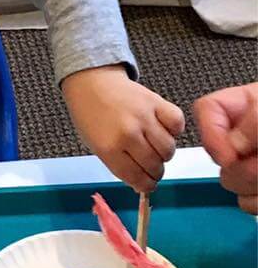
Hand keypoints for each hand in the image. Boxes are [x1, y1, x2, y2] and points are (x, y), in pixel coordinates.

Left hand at [62, 65, 184, 192]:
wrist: (91, 81)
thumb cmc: (90, 114)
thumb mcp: (95, 145)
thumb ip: (118, 165)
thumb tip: (142, 185)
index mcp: (108, 148)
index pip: (138, 178)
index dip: (146, 186)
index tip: (148, 185)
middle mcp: (128, 134)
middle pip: (155, 166)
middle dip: (155, 172)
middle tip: (151, 166)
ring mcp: (143, 117)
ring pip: (169, 149)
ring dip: (164, 153)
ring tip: (154, 146)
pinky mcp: (156, 101)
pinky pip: (177, 123)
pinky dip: (174, 130)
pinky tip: (163, 128)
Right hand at [195, 84, 257, 214]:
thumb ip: (255, 123)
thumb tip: (231, 148)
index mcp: (244, 106)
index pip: (207, 110)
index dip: (211, 134)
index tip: (229, 157)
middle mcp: (243, 134)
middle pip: (216, 153)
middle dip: (240, 168)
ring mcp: (250, 162)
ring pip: (230, 182)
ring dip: (253, 186)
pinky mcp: (257, 188)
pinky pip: (248, 203)